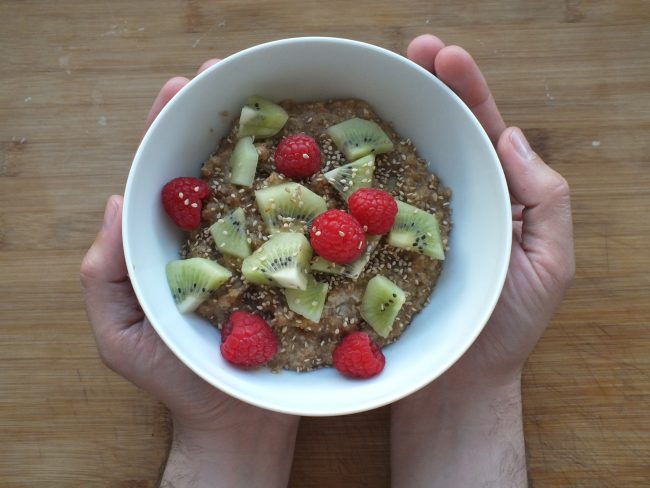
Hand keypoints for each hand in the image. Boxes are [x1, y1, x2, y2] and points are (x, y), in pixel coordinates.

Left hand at [81, 58, 297, 487]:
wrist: (239, 426)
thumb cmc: (176, 384)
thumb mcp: (122, 335)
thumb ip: (107, 274)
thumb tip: (115, 203)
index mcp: (172, 245)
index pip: (167, 175)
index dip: (171, 126)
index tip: (182, 85)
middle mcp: (216, 240)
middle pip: (216, 167)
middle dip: (220, 117)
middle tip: (229, 74)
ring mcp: (258, 252)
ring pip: (260, 187)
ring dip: (268, 141)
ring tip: (277, 98)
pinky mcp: (294, 270)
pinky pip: (301, 224)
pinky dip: (310, 189)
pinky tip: (320, 159)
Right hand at [390, 35, 574, 487]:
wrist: (456, 382)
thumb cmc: (505, 329)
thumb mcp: (550, 263)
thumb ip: (545, 200)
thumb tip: (515, 139)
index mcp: (495, 197)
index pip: (483, 130)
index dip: (466, 89)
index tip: (442, 54)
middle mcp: (451, 200)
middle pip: (439, 131)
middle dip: (425, 87)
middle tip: (408, 50)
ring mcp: (411, 220)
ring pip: (399, 158)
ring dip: (386, 116)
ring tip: (372, 80)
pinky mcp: (378, 244)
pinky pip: (366, 202)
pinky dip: (354, 172)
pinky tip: (339, 147)